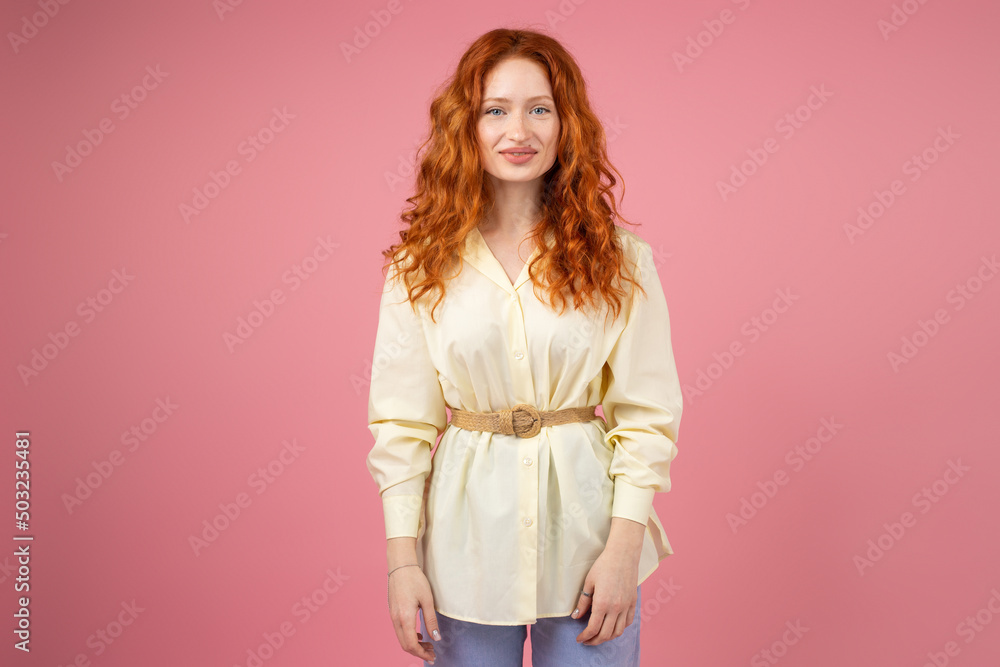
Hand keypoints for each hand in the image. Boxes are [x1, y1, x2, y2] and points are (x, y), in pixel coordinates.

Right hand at [387, 566, 441, 662]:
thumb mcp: (427, 600)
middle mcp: (396, 619)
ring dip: (414, 644)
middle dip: (418, 652)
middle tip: (432, 652)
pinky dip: (409, 636)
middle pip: (405, 644)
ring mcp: (392, 616)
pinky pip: (399, 630)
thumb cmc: (415, 580)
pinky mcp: (393, 612)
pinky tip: (420, 633)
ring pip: (402, 638)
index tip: (432, 656)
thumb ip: (431, 621)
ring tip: (428, 644)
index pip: (411, 644)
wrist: (400, 566)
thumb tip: (436, 638)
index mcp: (405, 618)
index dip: (422, 653)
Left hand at [572, 518, 642, 645]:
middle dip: (594, 641)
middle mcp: (616, 608)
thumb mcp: (588, 583)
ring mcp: (626, 606)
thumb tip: (575, 616)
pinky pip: (628, 622)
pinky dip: (620, 628)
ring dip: (608, 637)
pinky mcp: (633, 602)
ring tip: (599, 636)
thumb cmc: (603, 566)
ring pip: (618, 631)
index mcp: (602, 603)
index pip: (593, 628)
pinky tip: (613, 626)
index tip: (579, 639)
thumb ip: (583, 602)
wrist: (623, 555)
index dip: (585, 637)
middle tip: (587, 640)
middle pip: (606, 634)